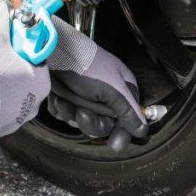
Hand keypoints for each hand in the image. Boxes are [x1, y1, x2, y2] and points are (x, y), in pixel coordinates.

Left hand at [46, 17, 148, 151]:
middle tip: (82, 112)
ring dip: (72, 112)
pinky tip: (58, 96)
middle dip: (90, 120)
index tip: (116, 144)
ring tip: (65, 97)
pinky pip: (66, 114)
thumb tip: (143, 130)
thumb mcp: (113, 90)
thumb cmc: (86, 66)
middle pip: (103, 123)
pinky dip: (61, 108)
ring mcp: (86, 95)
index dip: (122, 131)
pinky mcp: (67, 95)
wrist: (52, 51)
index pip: (128, 118)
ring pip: (82, 120)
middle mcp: (106, 93)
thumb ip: (129, 111)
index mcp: (122, 88)